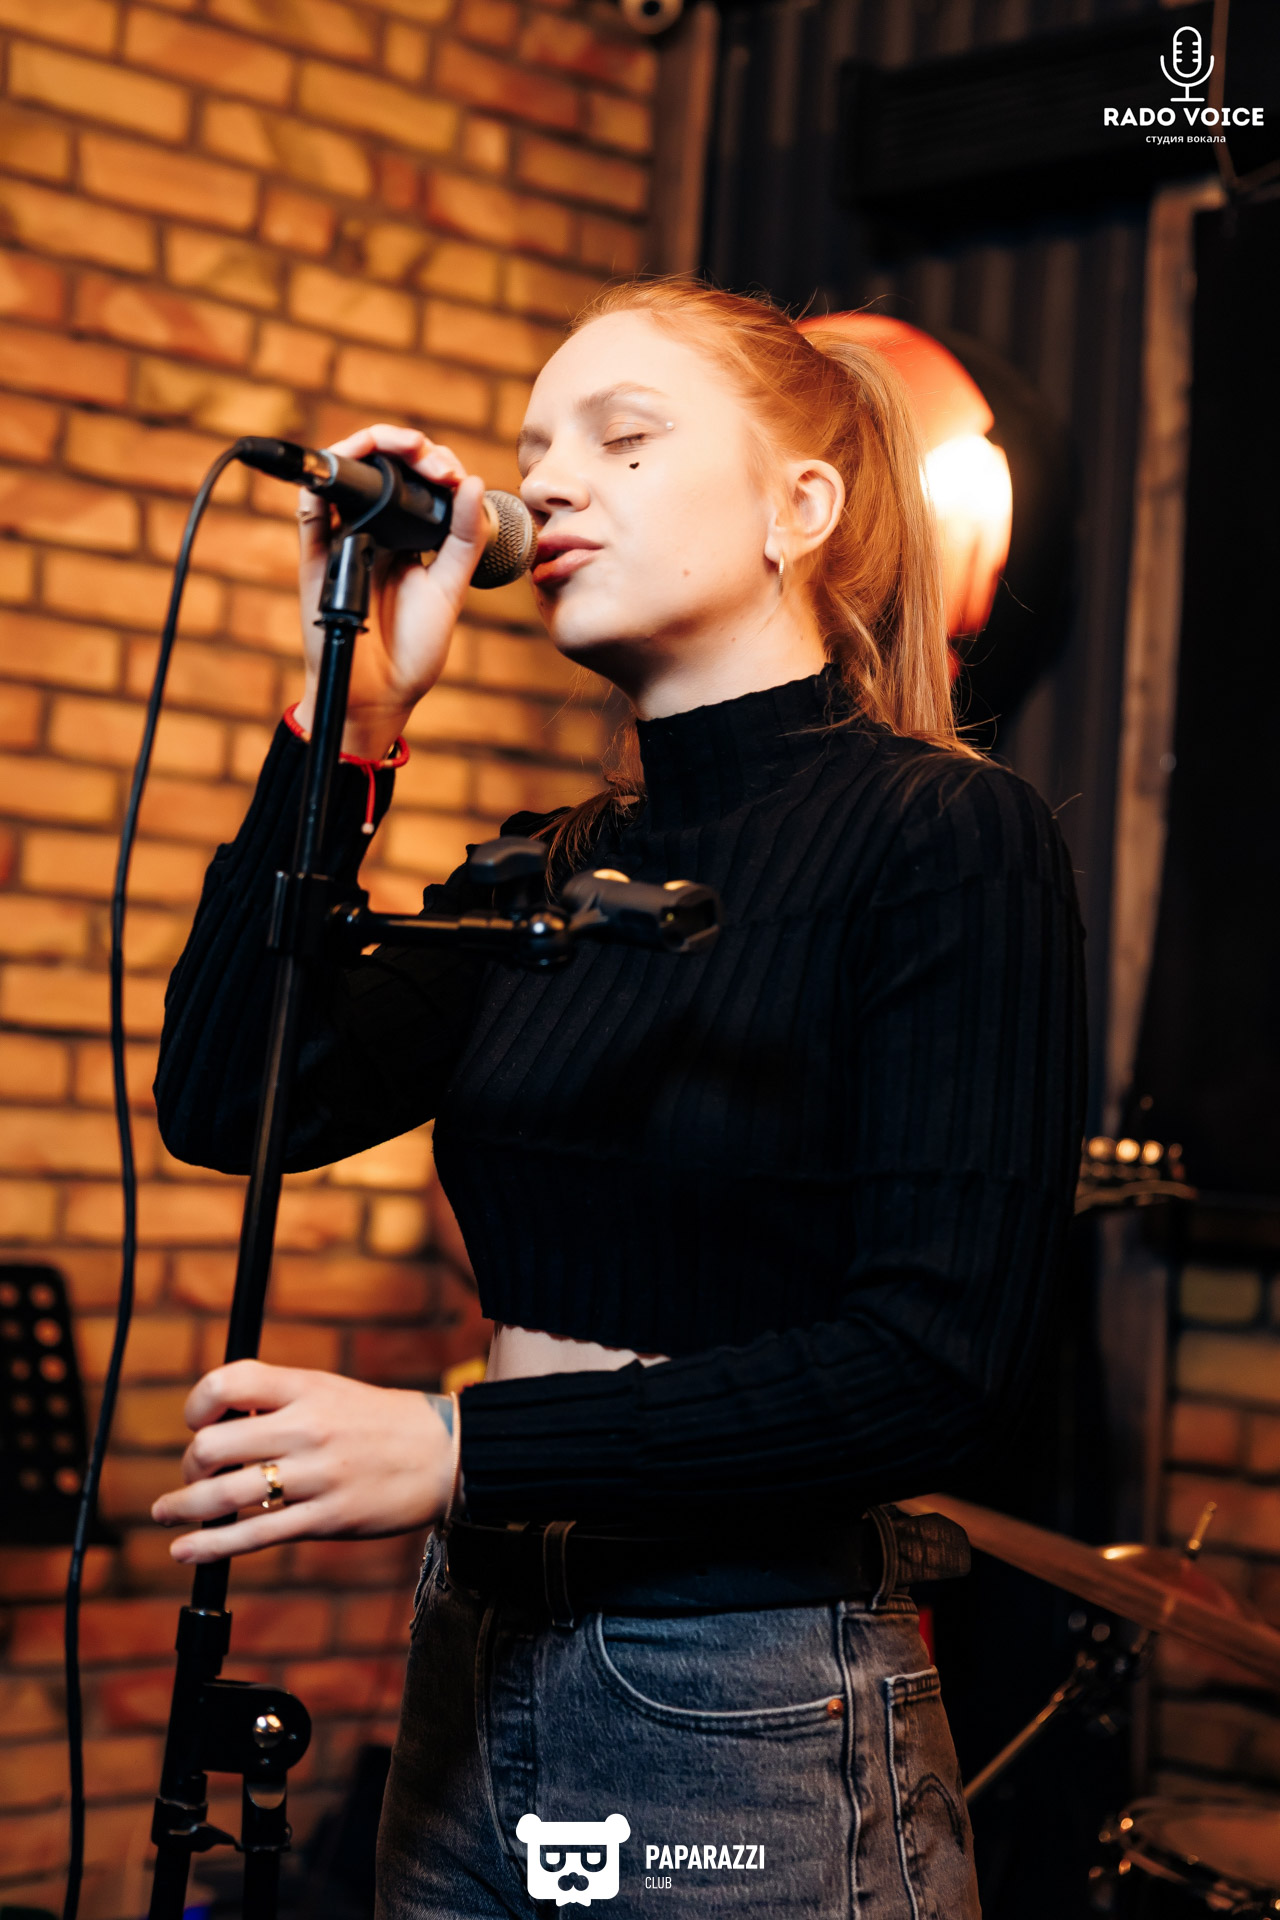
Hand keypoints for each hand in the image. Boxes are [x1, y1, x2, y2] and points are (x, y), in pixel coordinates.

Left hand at [150, 1361, 456, 1563]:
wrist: (445, 1454)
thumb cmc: (383, 1423)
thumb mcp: (332, 1391)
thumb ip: (281, 1400)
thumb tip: (222, 1421)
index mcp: (307, 1388)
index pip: (229, 1383)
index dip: (197, 1405)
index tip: (196, 1423)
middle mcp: (307, 1428)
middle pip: (214, 1445)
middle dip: (191, 1466)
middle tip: (195, 1476)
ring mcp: (315, 1476)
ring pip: (225, 1494)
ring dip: (183, 1507)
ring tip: (167, 1513)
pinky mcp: (325, 1519)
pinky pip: (254, 1535)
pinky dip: (210, 1546)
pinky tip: (186, 1551)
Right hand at [293, 424, 487, 759]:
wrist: (380, 694)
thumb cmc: (414, 648)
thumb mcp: (450, 589)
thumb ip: (465, 538)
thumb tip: (472, 482)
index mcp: (410, 535)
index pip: (419, 478)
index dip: (435, 462)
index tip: (454, 477)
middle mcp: (376, 530)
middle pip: (382, 465)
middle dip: (407, 446)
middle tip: (432, 461)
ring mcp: (343, 539)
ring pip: (345, 475)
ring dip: (368, 448)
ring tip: (402, 449)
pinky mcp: (317, 557)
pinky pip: (310, 511)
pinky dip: (320, 483)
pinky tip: (344, 467)